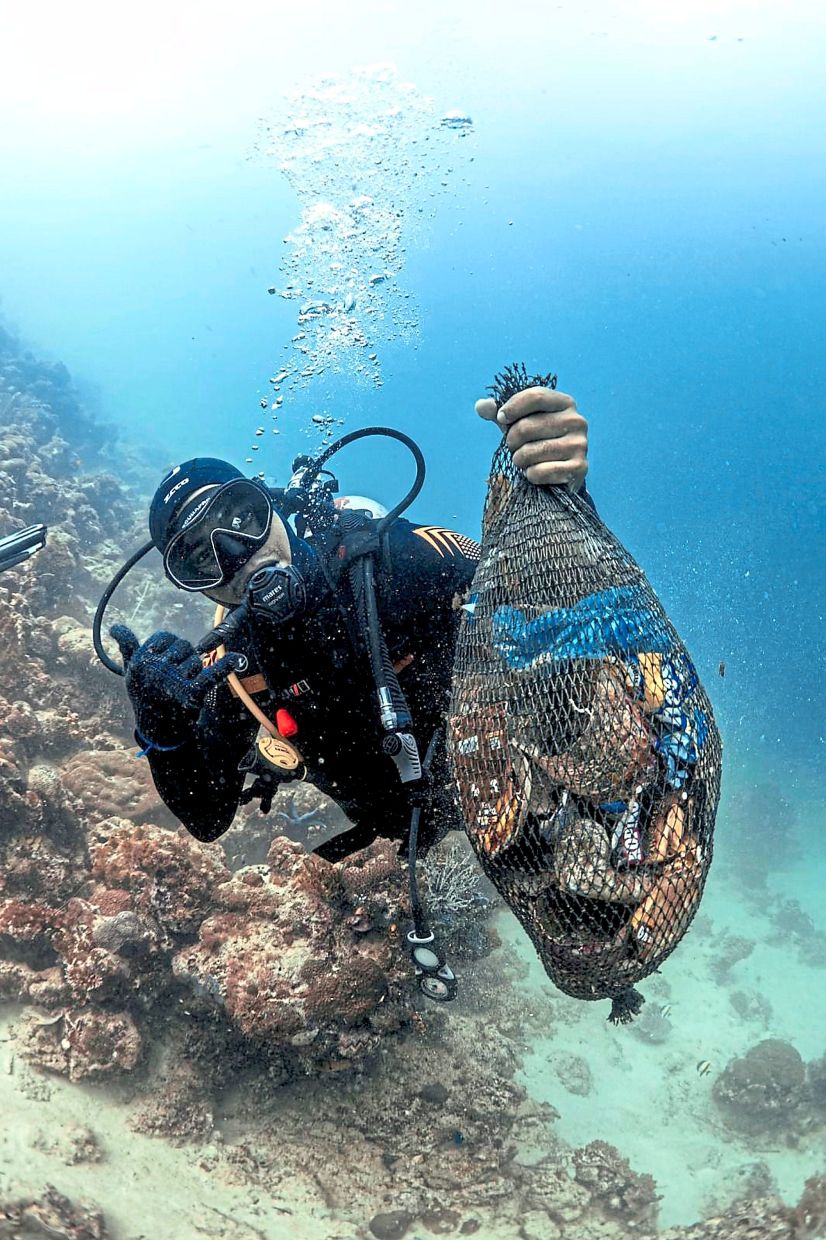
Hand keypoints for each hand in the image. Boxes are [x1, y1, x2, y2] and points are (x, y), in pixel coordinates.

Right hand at [110, 626, 241, 748]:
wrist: (157, 730)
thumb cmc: (144, 695)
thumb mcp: (132, 672)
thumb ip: (127, 647)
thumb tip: (115, 627)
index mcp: (140, 660)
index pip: (164, 636)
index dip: (168, 647)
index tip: (164, 661)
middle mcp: (154, 669)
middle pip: (182, 646)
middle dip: (182, 658)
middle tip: (173, 678)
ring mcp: (173, 681)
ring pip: (196, 659)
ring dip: (193, 671)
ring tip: (181, 687)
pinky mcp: (191, 694)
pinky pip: (211, 675)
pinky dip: (225, 666)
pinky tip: (237, 659)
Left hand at [476, 387, 587, 489]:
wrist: (563, 473)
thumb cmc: (538, 442)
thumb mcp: (520, 423)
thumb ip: (501, 413)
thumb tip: (481, 406)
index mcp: (564, 403)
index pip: (535, 396)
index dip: (512, 407)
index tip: (501, 419)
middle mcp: (576, 421)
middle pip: (527, 426)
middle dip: (511, 441)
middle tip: (514, 447)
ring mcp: (580, 445)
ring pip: (530, 452)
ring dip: (519, 460)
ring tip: (524, 461)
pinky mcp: (579, 468)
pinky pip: (539, 472)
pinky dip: (530, 475)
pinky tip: (534, 473)